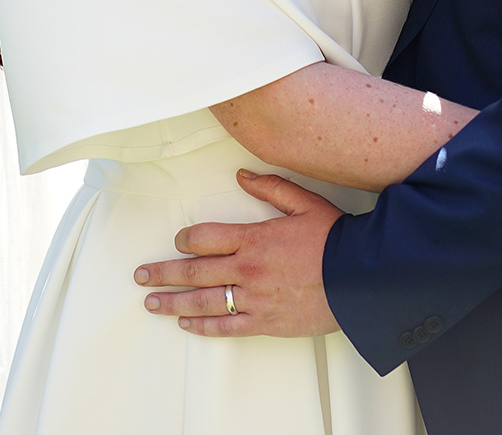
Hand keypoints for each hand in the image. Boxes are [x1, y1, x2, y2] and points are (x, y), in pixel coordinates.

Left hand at [134, 169, 342, 336]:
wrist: (361, 278)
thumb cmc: (335, 239)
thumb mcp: (305, 203)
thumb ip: (271, 187)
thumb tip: (242, 174)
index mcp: (254, 237)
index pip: (204, 237)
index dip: (185, 239)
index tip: (177, 242)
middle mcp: (247, 269)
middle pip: (194, 271)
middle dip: (163, 273)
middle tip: (140, 276)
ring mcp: (254, 298)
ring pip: (203, 301)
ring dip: (173, 302)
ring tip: (151, 302)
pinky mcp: (265, 321)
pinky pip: (227, 326)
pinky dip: (204, 326)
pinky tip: (186, 325)